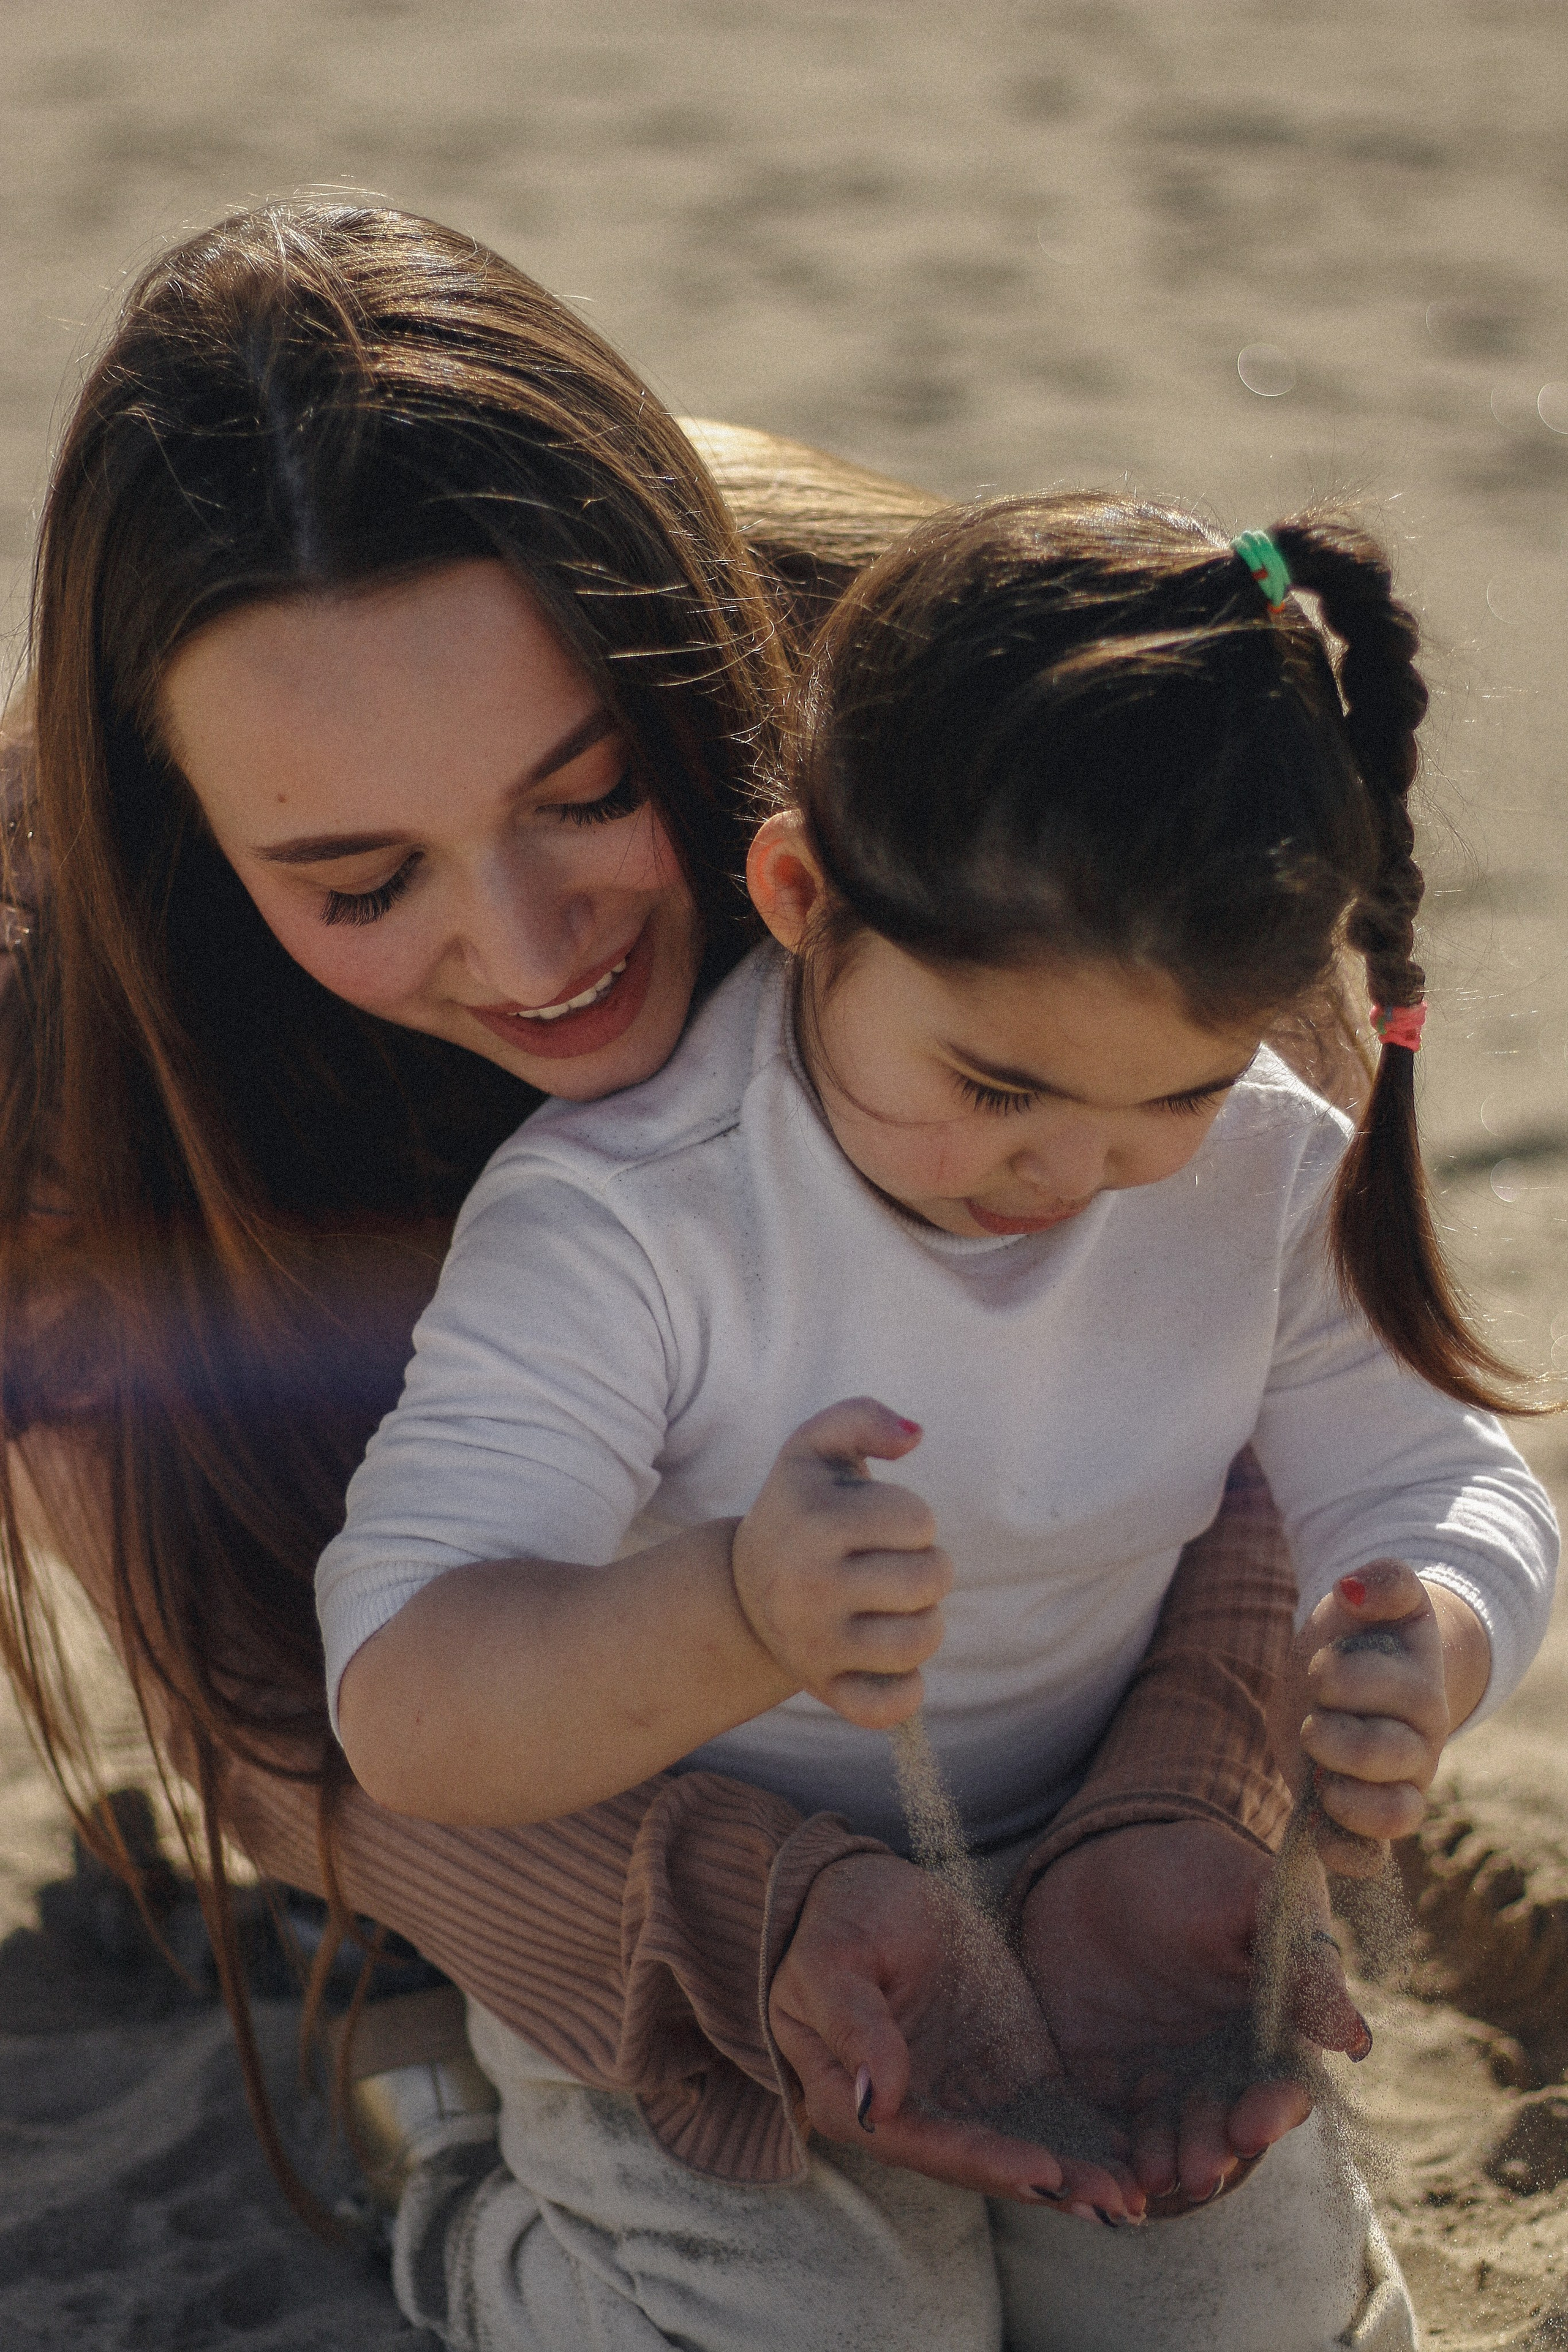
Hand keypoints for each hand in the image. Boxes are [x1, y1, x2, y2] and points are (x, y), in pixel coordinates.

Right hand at [731, 1399, 951, 1729]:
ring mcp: (814, 1644)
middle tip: (895, 1565)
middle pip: (930, 1580)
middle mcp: (808, 1586)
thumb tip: (916, 1436)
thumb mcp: (815, 1448)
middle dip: (928, 1568)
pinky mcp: (823, 1689)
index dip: (914, 1519)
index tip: (882, 1524)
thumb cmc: (800, 1509)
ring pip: (921, 1641)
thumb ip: (864, 1418)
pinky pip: (891, 1706)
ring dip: (924, 1621)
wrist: (740, 1588)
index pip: (919, 1521)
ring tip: (896, 1606)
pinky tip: (892, 1661)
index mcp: (813, 1522)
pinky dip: (906, 1688)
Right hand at [770, 1851, 1143, 2219]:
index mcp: (853, 2101)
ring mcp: (957, 2097)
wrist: (869, 1889)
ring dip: (1074, 2176)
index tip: (1043, 2172)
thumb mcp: (834, 1958)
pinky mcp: (998, 2073)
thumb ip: (854, 2024)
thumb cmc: (840, 1918)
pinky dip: (1084, 2137)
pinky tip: (1131, 2152)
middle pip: (980, 2162)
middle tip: (1113, 2203)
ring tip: (1134, 2195)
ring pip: (1018, 2148)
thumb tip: (874, 2100)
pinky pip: (1044, 2112)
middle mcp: (910, 2116)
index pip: (924, 2144)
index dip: (984, 2162)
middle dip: (1049, 2184)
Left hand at [1020, 1821, 1369, 2209]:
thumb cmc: (1196, 1871)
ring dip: (1169, 2159)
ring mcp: (1165, 2075)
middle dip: (1215, 2150)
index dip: (1271, 2110)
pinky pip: (1114, 2124)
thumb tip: (1352, 2038)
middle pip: (1227, 2123)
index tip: (1251, 2125)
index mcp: (1268, 2026)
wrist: (1101, 1862)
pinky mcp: (1108, 2079)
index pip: (1282, 2083)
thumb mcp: (1252, 1895)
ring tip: (1154, 2175)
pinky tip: (1106, 2166)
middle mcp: (1221, 2063)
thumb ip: (1300, 1961)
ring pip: (1174, 2134)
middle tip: (1197, 2170)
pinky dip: (1114, 2151)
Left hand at [1271, 1561, 1484, 1867]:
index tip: (1321, 1665)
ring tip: (1319, 1770)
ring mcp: (1399, 1786)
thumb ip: (1384, 1581)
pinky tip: (1318, 1820)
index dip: (1337, 1675)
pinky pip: (1370, 1856)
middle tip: (1313, 1718)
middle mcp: (1419, 1742)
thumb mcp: (1373, 1601)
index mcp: (1420, 1688)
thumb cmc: (1360, 1638)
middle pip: (1382, 1752)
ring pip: (1392, 1814)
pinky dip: (1343, 1850)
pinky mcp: (1367, 1819)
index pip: (1386, 1689)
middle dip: (1327, 1731)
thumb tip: (1356, 1589)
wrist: (1352, 1679)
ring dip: (1341, 1794)